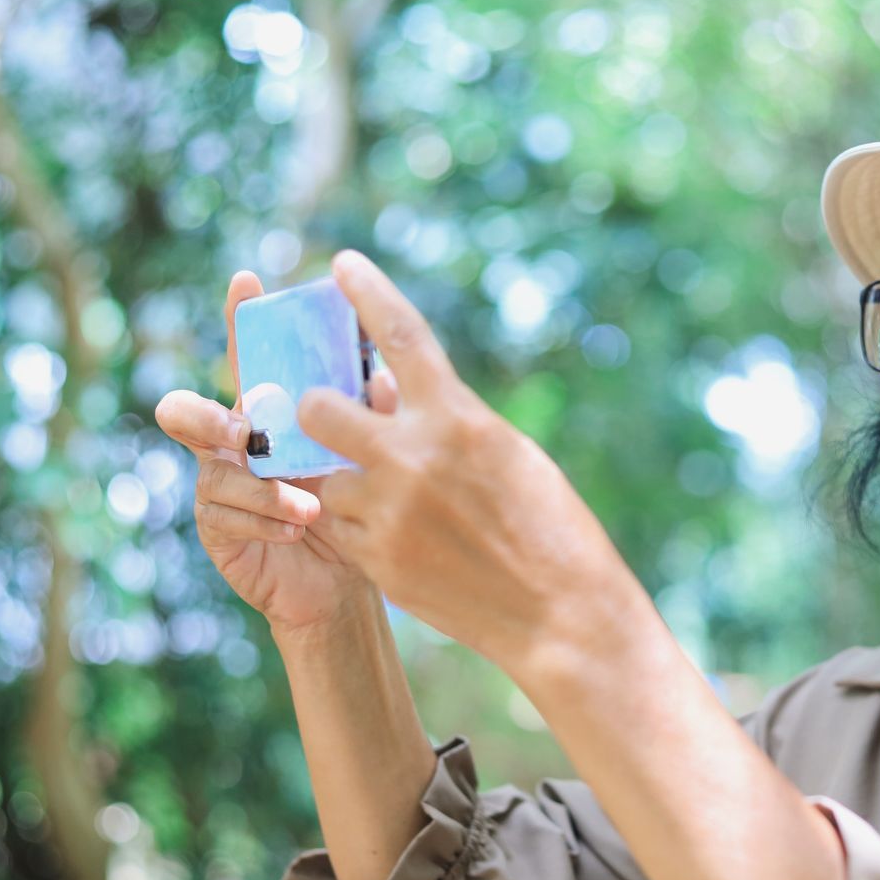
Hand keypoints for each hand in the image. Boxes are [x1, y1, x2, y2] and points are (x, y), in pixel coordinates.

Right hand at [153, 269, 402, 637]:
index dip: (239, 318)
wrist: (349, 578)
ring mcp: (219, 486)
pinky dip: (267, 521)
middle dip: (207, 417)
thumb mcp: (371, 453)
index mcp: (268, 411)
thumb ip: (372, 411)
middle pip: (187, 411)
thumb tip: (382, 373)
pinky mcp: (219, 530)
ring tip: (306, 508)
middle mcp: (233, 443)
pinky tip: (298, 530)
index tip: (247, 283)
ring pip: (213, 473)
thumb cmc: (357, 504)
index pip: (248, 357)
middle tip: (243, 432)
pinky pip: (226, 517)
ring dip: (262, 488)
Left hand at [296, 249, 647, 672]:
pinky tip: (396, 537)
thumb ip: (450, 420)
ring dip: (344, 481)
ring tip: (390, 502)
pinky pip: (336, 527)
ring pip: (326, 477)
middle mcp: (414, 457)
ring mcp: (389, 512)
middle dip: (318, 411)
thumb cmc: (552, 527)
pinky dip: (353, 525)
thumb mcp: (509, 453)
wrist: (561, 615)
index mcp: (457, 417)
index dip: (366, 292)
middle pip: (318, 408)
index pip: (398, 334)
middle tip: (332, 420)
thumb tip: (404, 398)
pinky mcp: (377, 562)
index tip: (341, 264)